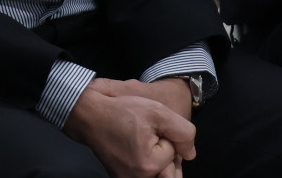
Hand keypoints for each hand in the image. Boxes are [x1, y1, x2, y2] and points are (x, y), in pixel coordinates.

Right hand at [64, 77, 195, 177]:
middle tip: (145, 135)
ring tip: (141, 141)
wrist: (91, 116)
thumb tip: (190, 154)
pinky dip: (146, 164)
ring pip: (158, 173)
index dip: (166, 135)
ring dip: (156, 159)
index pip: (174, 153)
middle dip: (164, 151)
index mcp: (148, 165)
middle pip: (168, 169)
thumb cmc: (122, 111)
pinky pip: (144, 174)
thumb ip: (183, 132)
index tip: (149, 126)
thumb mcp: (158, 112)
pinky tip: (135, 148)